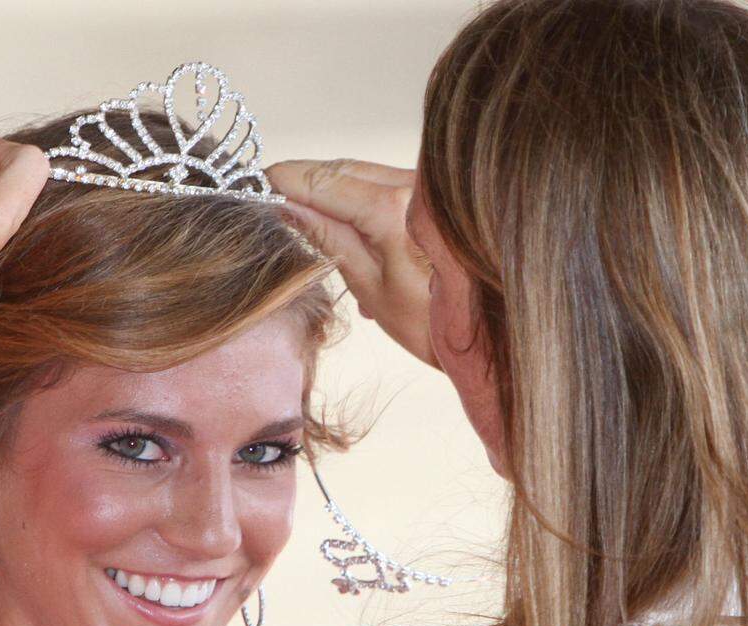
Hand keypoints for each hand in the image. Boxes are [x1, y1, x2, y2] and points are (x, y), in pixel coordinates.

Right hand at [267, 160, 437, 369]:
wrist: (491, 333)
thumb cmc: (432, 325)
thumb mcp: (369, 288)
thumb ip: (329, 239)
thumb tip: (289, 208)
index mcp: (392, 209)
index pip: (323, 181)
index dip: (286, 180)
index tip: (256, 182)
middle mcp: (412, 186)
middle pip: (342, 170)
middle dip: (304, 181)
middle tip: (270, 196)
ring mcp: (427, 188)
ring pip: (364, 175)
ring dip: (330, 191)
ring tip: (300, 213)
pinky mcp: (435, 199)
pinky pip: (385, 187)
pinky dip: (357, 200)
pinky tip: (342, 225)